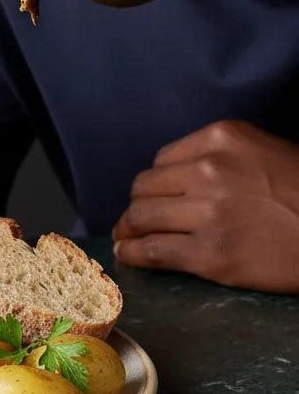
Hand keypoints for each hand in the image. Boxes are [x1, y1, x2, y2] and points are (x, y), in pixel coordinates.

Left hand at [112, 120, 298, 291]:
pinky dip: (133, 254)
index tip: (156, 195)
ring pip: (141, 218)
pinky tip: (128, 254)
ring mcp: (208, 213)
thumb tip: (174, 177)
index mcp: (222, 138)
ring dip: (128, 230)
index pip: (163, 160)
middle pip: (145, 187)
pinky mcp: (211, 254)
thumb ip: (220, 156)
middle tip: (135, 219)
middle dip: (138, 205)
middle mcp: (209, 170)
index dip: (157, 182)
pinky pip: (152, 251)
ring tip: (127, 237)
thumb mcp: (266, 152)